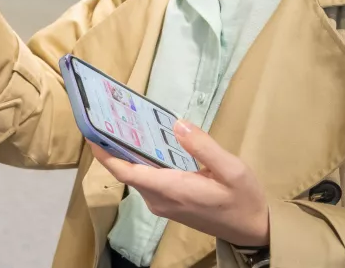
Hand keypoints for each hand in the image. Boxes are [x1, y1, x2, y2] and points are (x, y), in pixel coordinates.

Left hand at [89, 120, 269, 246]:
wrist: (253, 230)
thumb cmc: (244, 200)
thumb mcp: (233, 170)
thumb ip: (204, 147)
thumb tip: (177, 125)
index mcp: (172, 190)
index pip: (126, 172)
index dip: (105, 153)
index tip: (91, 132)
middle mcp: (159, 199)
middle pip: (127, 170)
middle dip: (114, 145)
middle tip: (110, 115)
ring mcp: (161, 203)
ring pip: (136, 175)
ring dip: (128, 152)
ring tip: (125, 122)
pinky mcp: (167, 203)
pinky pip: (146, 180)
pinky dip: (142, 161)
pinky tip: (146, 142)